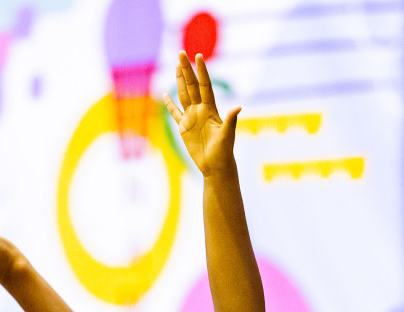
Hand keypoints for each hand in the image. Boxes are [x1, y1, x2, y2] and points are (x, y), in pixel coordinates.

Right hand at [165, 51, 238, 177]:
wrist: (216, 166)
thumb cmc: (224, 151)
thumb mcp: (227, 135)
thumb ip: (230, 121)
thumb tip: (238, 107)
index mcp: (211, 109)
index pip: (205, 85)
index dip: (202, 71)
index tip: (198, 56)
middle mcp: (201, 110)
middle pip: (192, 85)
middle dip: (186, 70)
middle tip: (181, 53)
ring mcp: (192, 118)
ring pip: (183, 95)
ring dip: (180, 81)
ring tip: (177, 65)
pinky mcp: (184, 128)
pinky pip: (175, 113)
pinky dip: (170, 104)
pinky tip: (165, 95)